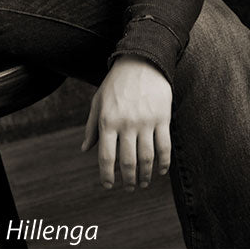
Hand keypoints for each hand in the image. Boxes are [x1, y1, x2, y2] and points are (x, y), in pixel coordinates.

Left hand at [81, 54, 171, 190]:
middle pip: (128, 162)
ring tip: (143, 183)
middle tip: (129, 187)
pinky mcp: (162, 119)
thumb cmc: (116, 83)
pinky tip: (160, 171)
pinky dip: (163, 164)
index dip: (107, 176)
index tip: (109, 186)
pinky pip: (164, 148)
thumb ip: (91, 127)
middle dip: (128, 180)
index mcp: (107, 120)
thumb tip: (85, 149)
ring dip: (145, 176)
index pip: (106, 157)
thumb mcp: (98, 101)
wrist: (141, 61)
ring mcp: (146, 122)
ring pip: (147, 159)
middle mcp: (126, 123)